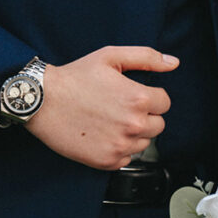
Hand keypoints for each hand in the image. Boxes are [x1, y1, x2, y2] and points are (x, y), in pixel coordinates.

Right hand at [25, 46, 178, 170]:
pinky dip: (120, 148)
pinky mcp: (106, 162)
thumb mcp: (112, 56)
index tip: (135, 94)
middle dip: (145, 115)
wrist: (44, 101)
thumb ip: (147, 57)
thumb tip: (173, 63)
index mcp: (138, 98)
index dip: (151, 96)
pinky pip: (127, 158)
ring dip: (134, 133)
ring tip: (112, 119)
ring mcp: (119, 146)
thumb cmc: (76, 76)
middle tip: (122, 106)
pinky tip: (104, 134)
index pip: (165, 103)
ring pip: (144, 143)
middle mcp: (132, 125)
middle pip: (158, 125)